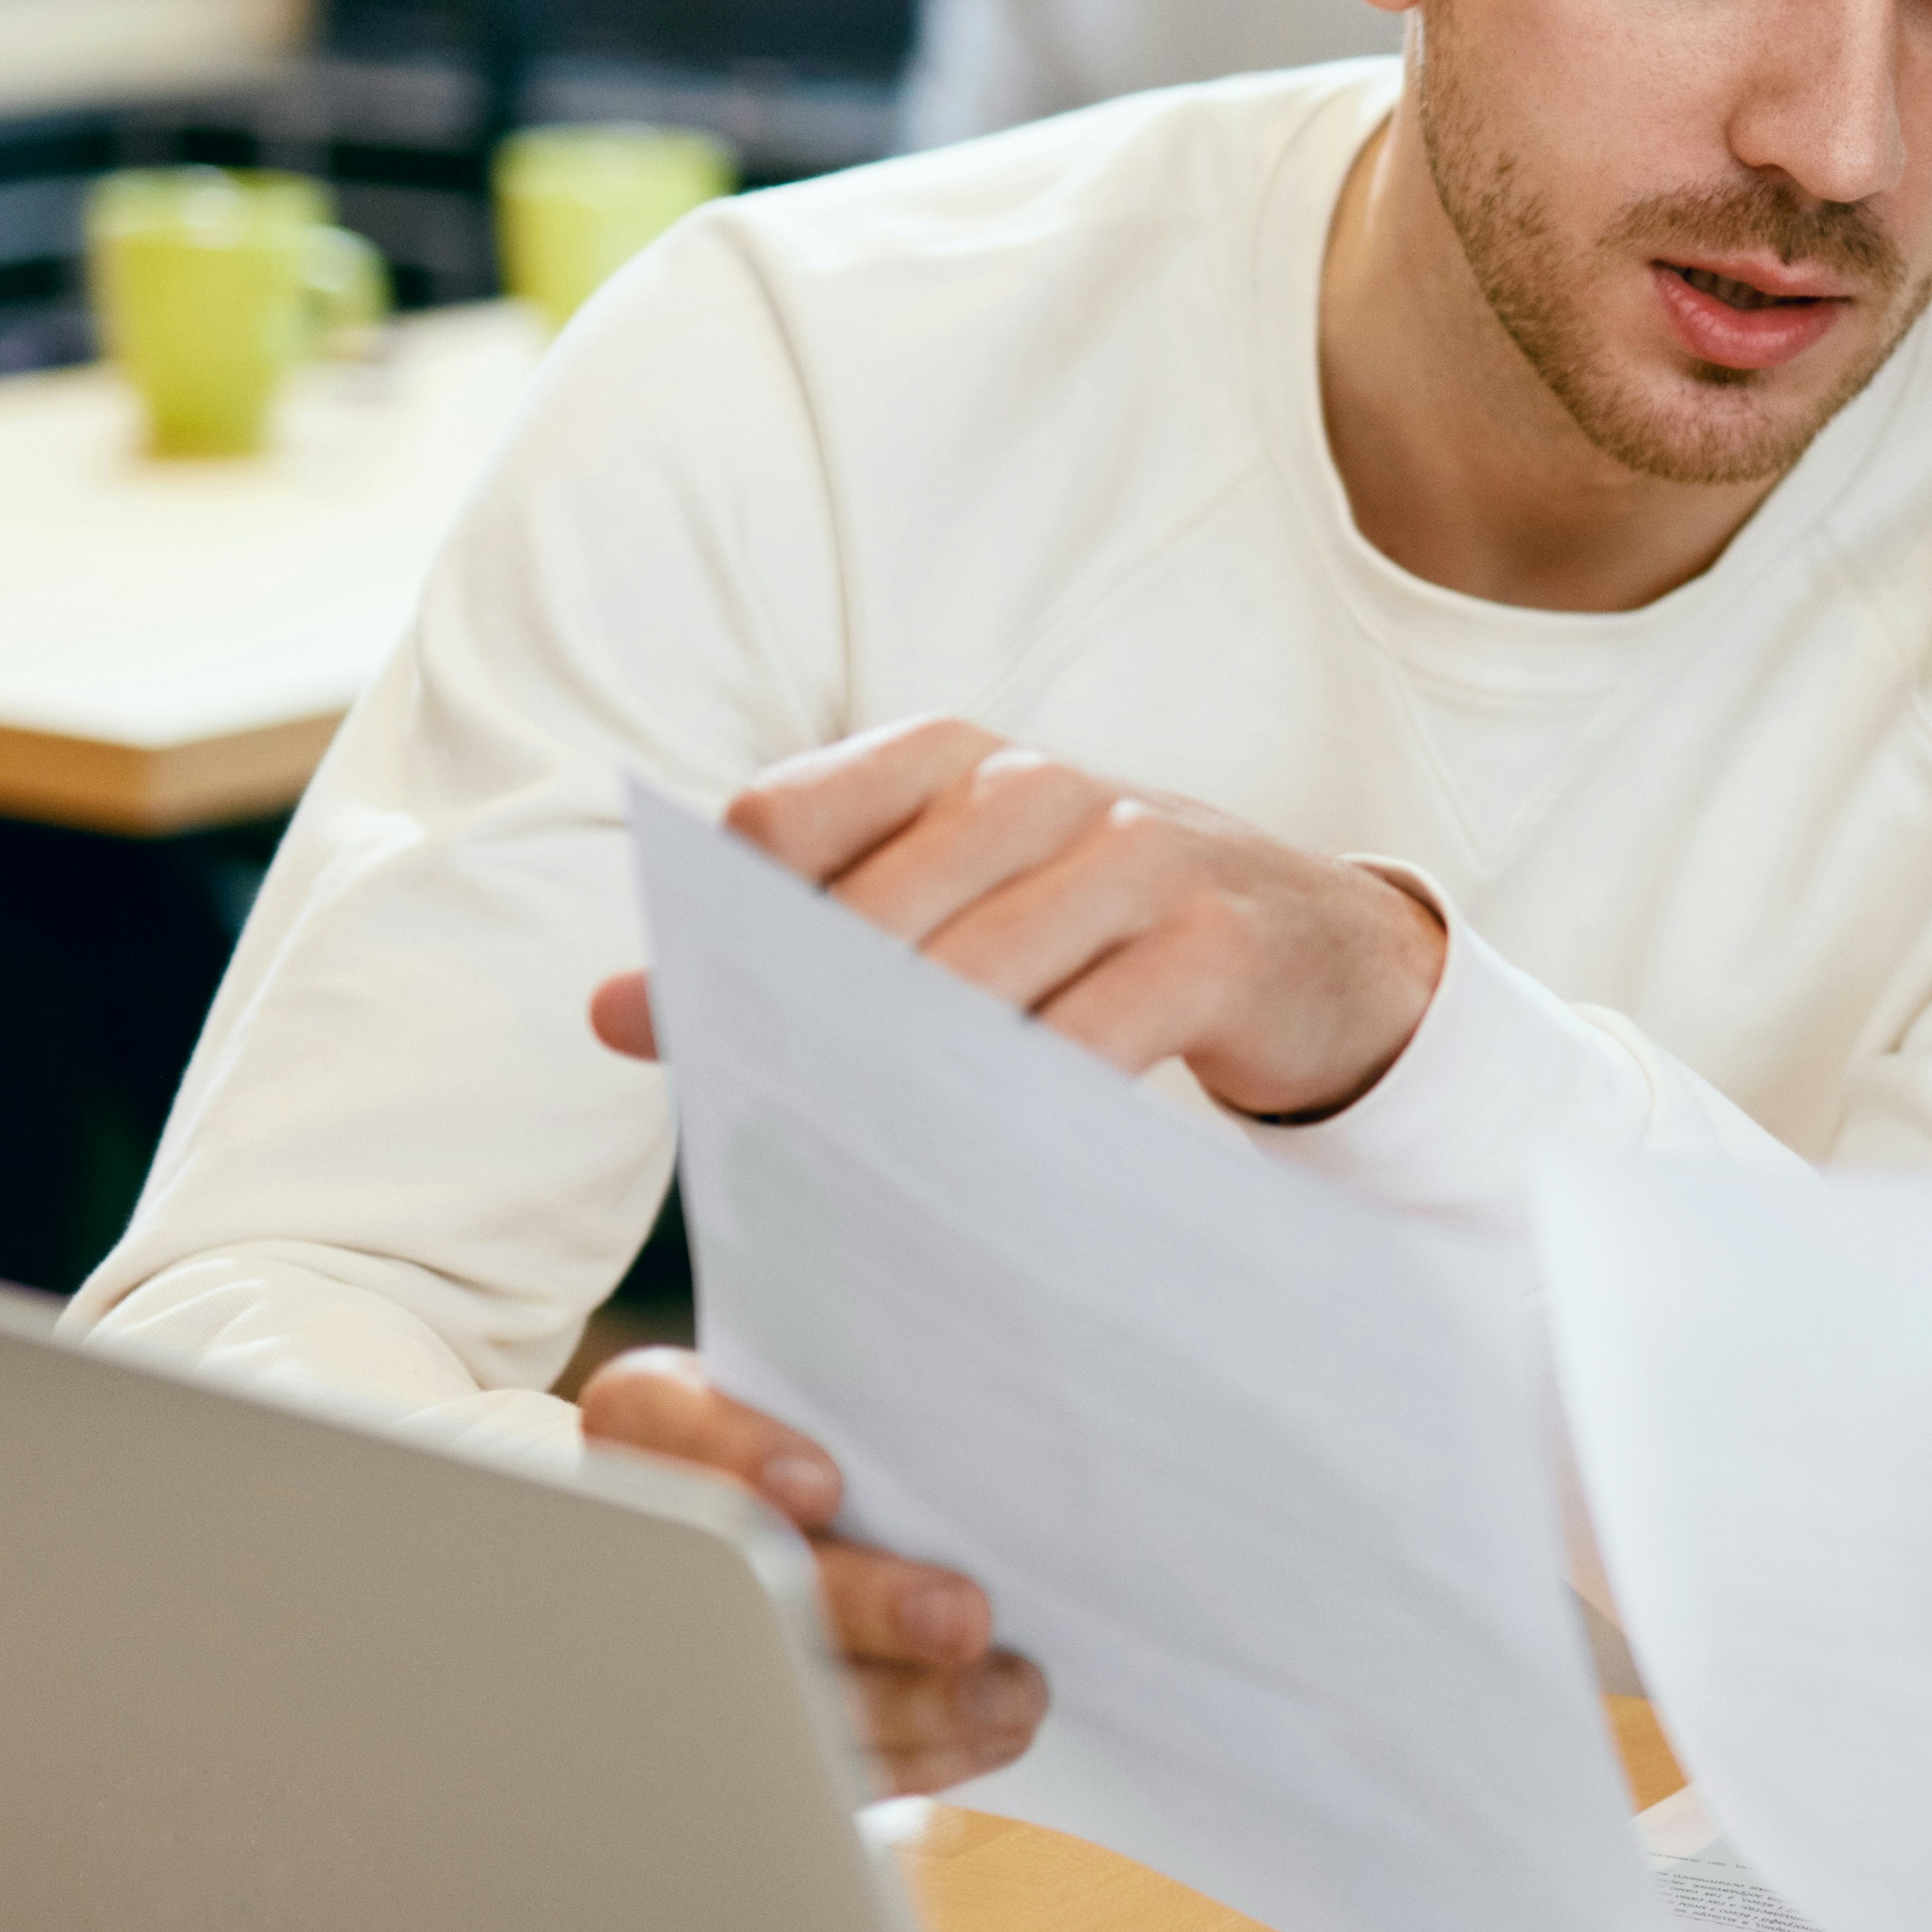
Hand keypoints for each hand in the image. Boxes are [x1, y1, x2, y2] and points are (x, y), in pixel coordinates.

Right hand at [580, 1348, 1050, 1794]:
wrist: (793, 1524)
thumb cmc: (832, 1431)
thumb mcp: (837, 1402)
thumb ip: (877, 1412)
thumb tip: (997, 1440)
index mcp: (656, 1424)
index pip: (653, 1416)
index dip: (735, 1454)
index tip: (821, 1486)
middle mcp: (663, 1531)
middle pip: (735, 1576)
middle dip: (860, 1604)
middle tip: (963, 1619)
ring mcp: (692, 1639)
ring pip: (776, 1690)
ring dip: (908, 1702)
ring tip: (1005, 1694)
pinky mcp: (751, 1724)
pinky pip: (817, 1757)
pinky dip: (914, 1753)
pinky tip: (988, 1730)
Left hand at [590, 718, 1447, 1121]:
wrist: (1322, 945)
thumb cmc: (1096, 931)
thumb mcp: (956, 903)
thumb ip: (795, 942)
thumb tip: (609, 1009)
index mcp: (950, 757)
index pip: (783, 823)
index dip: (719, 929)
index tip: (690, 1031)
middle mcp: (1039, 785)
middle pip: (870, 916)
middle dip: (803, 1030)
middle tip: (760, 1133)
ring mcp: (1138, 857)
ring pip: (973, 983)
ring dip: (901, 1086)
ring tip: (850, 1170)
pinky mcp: (1214, 947)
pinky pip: (1089, 1043)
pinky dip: (1021, 1116)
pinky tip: (978, 1174)